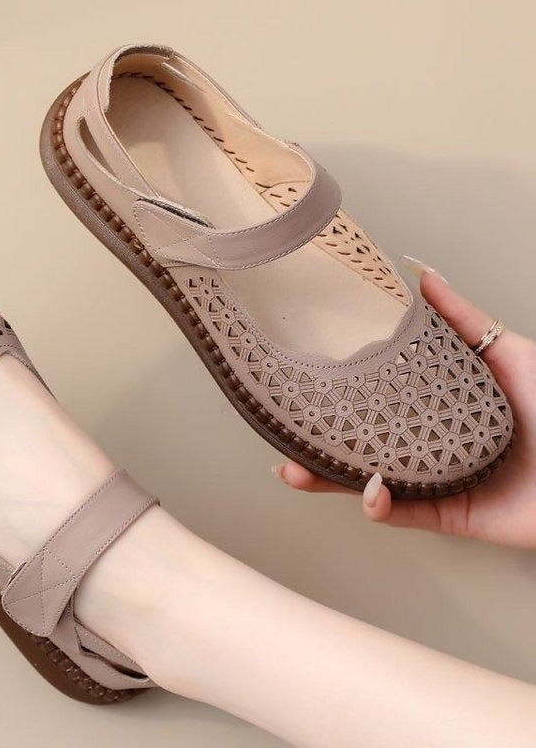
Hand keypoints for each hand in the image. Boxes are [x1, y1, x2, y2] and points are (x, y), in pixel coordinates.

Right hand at [274, 260, 535, 548]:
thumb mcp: (506, 351)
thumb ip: (461, 319)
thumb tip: (420, 275)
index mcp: (433, 406)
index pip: (374, 401)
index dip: (335, 399)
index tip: (301, 390)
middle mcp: (427, 443)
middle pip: (360, 446)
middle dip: (316, 449)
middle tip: (284, 442)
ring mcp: (435, 480)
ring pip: (369, 483)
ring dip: (329, 482)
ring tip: (297, 471)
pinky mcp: (450, 515)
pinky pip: (406, 514)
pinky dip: (382, 506)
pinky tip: (369, 491)